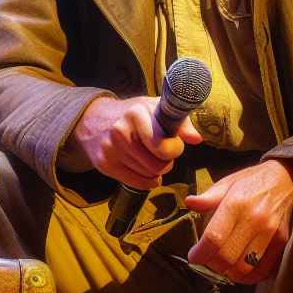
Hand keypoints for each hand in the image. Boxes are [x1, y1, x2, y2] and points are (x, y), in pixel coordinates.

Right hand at [70, 95, 202, 188]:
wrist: (95, 120)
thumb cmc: (133, 114)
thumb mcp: (156, 108)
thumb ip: (180, 122)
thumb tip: (197, 139)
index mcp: (137, 113)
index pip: (166, 147)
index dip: (174, 148)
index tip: (171, 142)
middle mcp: (121, 131)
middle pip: (159, 166)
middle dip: (166, 162)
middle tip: (160, 152)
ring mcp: (111, 149)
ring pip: (150, 176)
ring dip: (155, 171)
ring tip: (148, 156)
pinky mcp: (104, 165)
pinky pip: (138, 184)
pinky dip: (146, 180)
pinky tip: (142, 167)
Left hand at [184, 160, 292, 284]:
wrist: (286, 179)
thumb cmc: (252, 181)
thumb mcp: (228, 182)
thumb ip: (208, 196)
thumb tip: (190, 203)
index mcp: (236, 203)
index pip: (214, 238)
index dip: (200, 253)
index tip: (194, 256)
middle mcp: (254, 220)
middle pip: (227, 257)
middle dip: (210, 264)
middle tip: (206, 260)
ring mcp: (270, 233)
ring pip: (243, 268)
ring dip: (228, 272)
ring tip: (222, 263)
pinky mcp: (281, 243)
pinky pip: (261, 271)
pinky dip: (247, 276)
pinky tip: (239, 267)